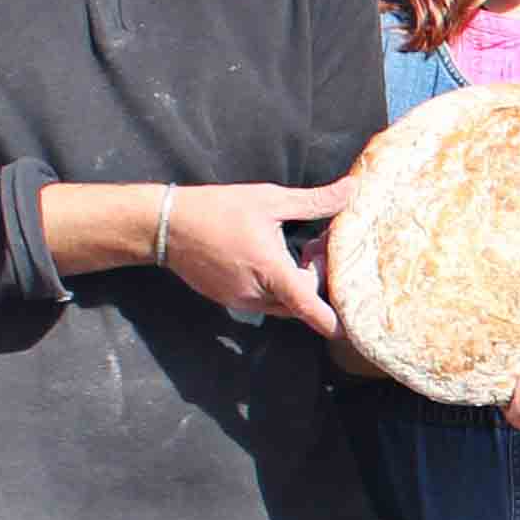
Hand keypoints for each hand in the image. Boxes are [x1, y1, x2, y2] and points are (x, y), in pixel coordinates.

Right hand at [158, 181, 348, 340]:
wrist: (167, 226)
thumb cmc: (218, 209)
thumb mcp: (270, 199)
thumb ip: (315, 201)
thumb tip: (352, 190)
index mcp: (271, 271)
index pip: (309, 307)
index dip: (333, 322)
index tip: (350, 329)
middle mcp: (257, 294)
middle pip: (302, 301)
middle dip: (318, 278)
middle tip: (318, 245)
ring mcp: (241, 301)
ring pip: (284, 303)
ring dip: (298, 283)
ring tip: (299, 248)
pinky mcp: (229, 300)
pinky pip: (264, 300)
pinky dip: (277, 286)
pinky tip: (273, 256)